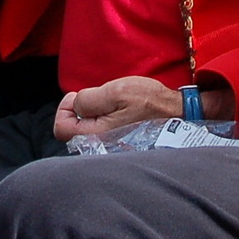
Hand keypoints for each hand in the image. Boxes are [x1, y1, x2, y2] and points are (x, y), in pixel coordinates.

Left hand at [52, 76, 182, 141]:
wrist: (177, 113)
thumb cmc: (149, 102)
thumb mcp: (117, 92)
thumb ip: (89, 100)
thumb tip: (76, 106)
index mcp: (96, 136)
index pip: (61, 128)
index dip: (66, 107)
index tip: (82, 97)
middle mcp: (100, 146)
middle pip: (72, 128)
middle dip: (81, 109)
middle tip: (102, 98)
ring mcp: (109, 146)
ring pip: (86, 127)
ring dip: (94, 111)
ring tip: (115, 104)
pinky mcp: (118, 142)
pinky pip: (99, 129)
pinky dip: (104, 116)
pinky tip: (120, 110)